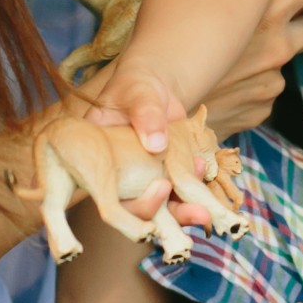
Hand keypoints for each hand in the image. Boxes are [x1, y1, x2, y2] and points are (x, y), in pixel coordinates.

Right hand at [49, 62, 208, 228]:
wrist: (155, 87)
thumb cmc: (136, 86)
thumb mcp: (139, 95)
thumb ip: (146, 114)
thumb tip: (157, 143)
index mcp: (97, 160)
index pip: (106, 192)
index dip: (129, 203)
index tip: (161, 189)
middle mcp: (116, 177)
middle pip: (133, 206)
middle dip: (163, 215)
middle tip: (196, 214)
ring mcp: (140, 180)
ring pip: (155, 207)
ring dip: (181, 213)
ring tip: (206, 212)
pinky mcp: (161, 177)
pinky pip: (173, 194)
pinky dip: (190, 192)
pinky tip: (202, 170)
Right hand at [156, 0, 302, 140]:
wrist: (149, 114)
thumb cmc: (156, 43)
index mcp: (259, 7)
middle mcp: (274, 42)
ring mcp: (271, 78)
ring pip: (290, 55)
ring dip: (278, 47)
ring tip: (250, 45)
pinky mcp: (263, 106)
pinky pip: (269, 86)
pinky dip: (255, 79)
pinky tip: (228, 77)